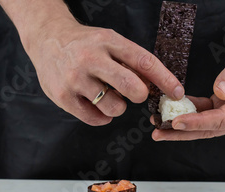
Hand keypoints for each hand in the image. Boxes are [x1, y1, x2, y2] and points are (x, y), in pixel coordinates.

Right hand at [22, 18, 183, 125]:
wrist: (47, 39)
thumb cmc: (85, 44)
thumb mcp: (110, 42)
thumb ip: (131, 62)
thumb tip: (159, 85)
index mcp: (108, 42)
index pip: (144, 62)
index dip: (165, 80)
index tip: (178, 93)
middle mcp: (91, 59)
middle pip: (132, 88)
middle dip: (140, 95)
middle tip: (135, 94)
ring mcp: (75, 79)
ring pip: (114, 107)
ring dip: (118, 107)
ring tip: (107, 96)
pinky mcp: (63, 97)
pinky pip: (95, 119)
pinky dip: (102, 116)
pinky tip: (97, 105)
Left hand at [152, 29, 224, 140]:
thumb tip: (221, 92)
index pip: (222, 120)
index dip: (198, 123)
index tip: (177, 122)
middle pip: (210, 129)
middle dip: (183, 133)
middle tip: (158, 134)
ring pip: (205, 125)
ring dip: (182, 127)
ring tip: (158, 126)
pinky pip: (204, 113)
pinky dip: (187, 113)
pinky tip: (169, 111)